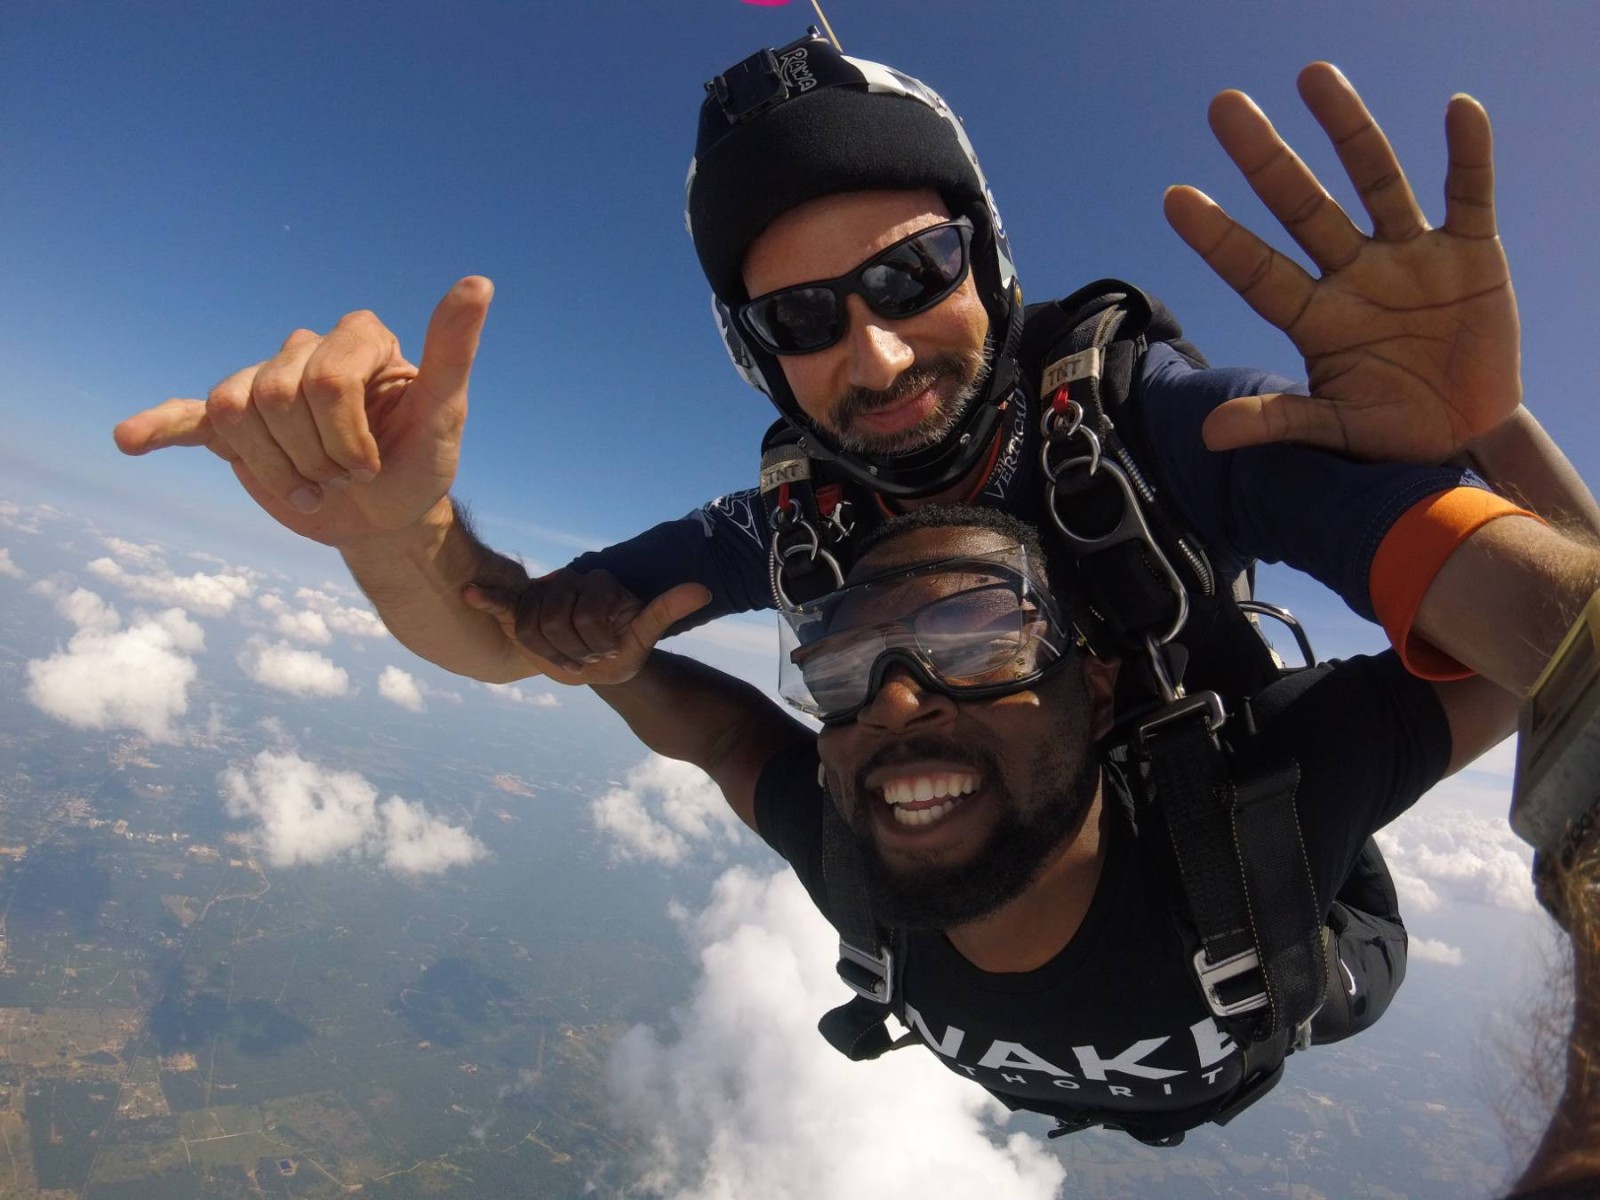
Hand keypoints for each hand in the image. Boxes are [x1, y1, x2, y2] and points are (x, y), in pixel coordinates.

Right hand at [112, 277, 492, 546]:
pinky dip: (158, 428)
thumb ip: (452, 350)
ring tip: (311, 487)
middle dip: (314, 456)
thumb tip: (478, 283)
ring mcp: (264, 387)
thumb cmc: (420, 462)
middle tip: (343, 478)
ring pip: (235, 413)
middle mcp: (306, 350)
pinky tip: (130, 439)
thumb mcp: (445, 414)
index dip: (346, 437)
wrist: (386, 517)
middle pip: (277, 396)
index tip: (373, 465)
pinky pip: (188, 417)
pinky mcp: (232, 428)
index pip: (324, 380)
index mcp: (359, 339)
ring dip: (276, 469)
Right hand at [463, 573, 710, 685]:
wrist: (599, 658)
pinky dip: (490, 599)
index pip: (588, 618)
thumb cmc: (622, 647)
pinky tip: (471, 594)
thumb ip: (665, 609)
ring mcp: (545, 595)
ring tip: (567, 654)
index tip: (606, 653)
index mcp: (599, 584)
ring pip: (533, 626)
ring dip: (549, 651)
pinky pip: (506, 603)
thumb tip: (704, 590)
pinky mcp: (523, 609)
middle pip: (558, 623)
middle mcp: (570, 582)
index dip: (596, 645)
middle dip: (573, 651)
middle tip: (585, 657)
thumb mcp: (644, 632)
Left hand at [1164, 63, 1518, 461]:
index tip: (1175, 198)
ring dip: (1347, 129)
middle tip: (1223, 106)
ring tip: (1312, 75)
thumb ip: (1280, 421)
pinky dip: (1468, 153)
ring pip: (1374, 180)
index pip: (1255, 270)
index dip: (1219, 237)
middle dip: (1265, 160)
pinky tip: (1458, 109)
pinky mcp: (1470, 252)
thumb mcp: (1335, 430)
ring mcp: (1410, 258)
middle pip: (1303, 208)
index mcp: (1315, 318)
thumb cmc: (1390, 431)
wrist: (1467, 433)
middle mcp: (1354, 274)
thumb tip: (1209, 435)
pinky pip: (1468, 193)